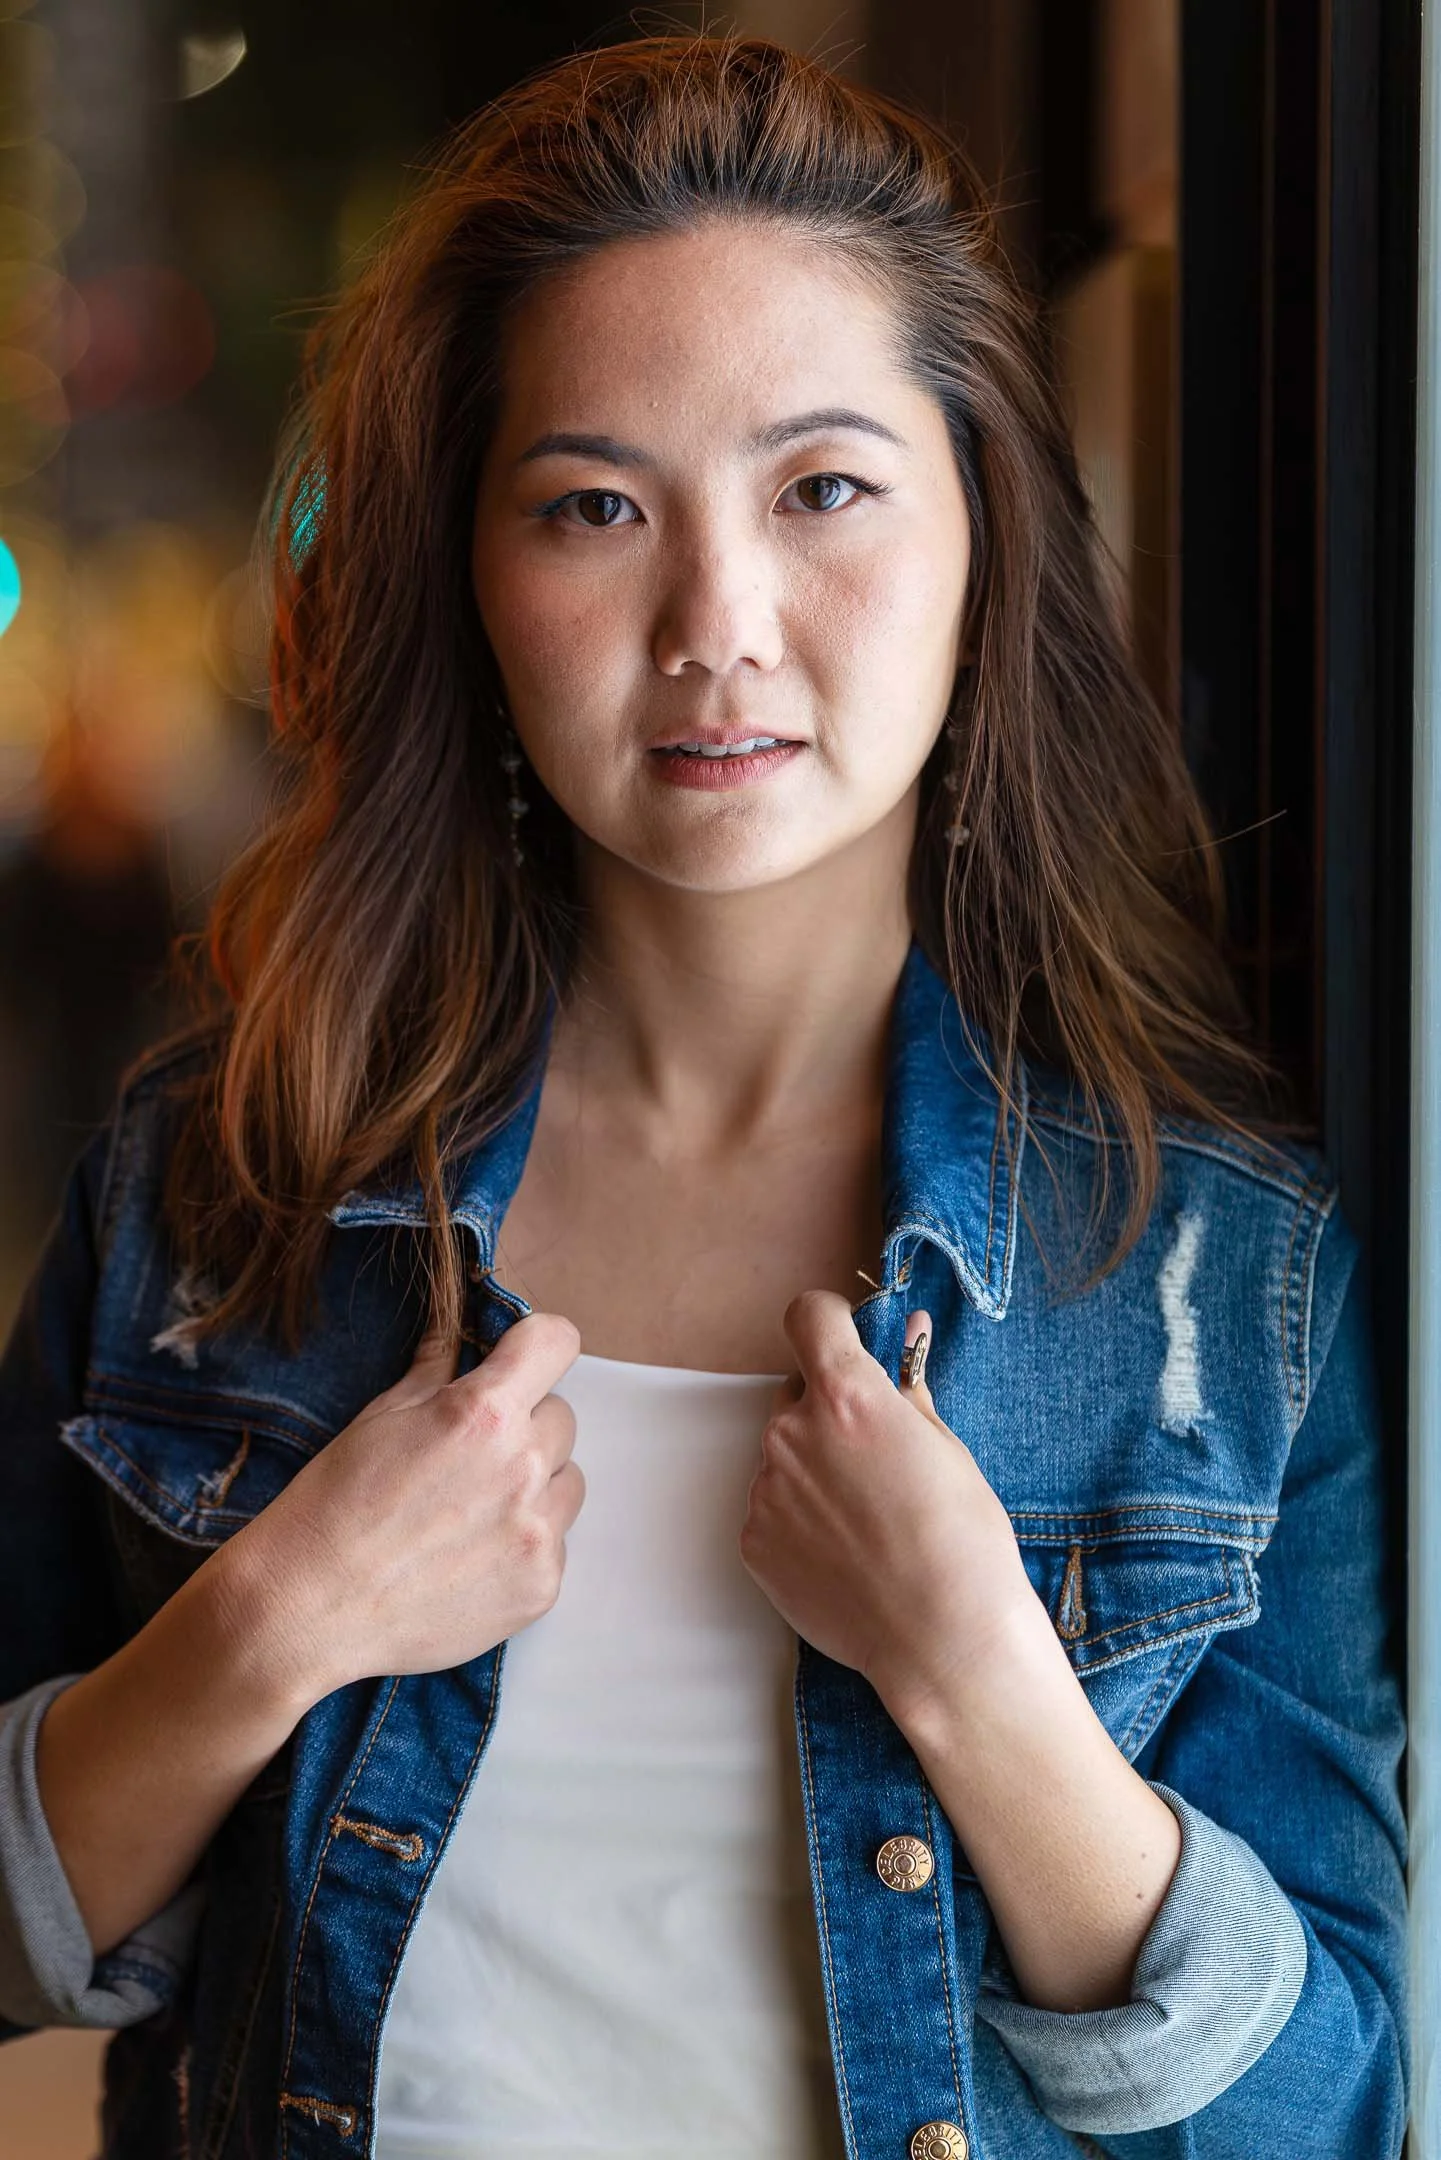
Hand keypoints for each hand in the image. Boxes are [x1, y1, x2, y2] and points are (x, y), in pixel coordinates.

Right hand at [219, 1305, 584, 1704]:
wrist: (309, 1609)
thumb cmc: (334, 1508)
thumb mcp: (380, 1417)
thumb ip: (437, 1368)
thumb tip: (460, 1325)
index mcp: (483, 1414)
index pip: (556, 1343)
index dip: (536, 1346)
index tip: (520, 1361)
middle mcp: (521, 1467)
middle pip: (561, 1417)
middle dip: (524, 1426)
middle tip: (469, 1457)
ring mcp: (537, 1532)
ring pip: (566, 1481)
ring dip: (534, 1485)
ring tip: (470, 1511)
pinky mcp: (541, 1584)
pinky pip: (556, 1542)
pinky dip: (524, 1543)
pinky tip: (469, 1557)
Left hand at [738, 1291, 1038, 1720]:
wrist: (940, 1638)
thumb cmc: (961, 1539)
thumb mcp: (947, 1448)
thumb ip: (908, 1389)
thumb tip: (907, 1333)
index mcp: (847, 1397)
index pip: (809, 1316)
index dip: (828, 1323)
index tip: (844, 1341)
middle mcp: (794, 1433)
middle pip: (797, 1394)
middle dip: (828, 1411)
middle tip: (874, 1458)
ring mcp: (766, 1488)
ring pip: (784, 1454)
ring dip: (813, 1469)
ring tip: (866, 1519)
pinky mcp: (753, 1539)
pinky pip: (771, 1507)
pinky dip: (798, 1518)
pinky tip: (844, 1552)